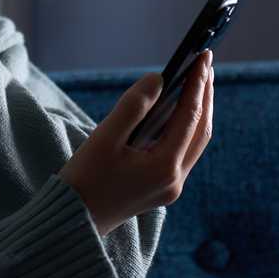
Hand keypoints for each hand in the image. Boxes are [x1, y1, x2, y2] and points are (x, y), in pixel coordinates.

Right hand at [58, 49, 214, 236]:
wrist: (73, 220)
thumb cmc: (84, 179)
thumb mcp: (104, 138)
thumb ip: (133, 106)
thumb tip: (158, 79)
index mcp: (164, 167)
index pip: (190, 117)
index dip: (197, 84)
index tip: (202, 56)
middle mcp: (175, 179)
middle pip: (202, 130)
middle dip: (205, 95)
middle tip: (205, 64)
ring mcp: (171, 187)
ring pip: (196, 142)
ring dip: (200, 112)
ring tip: (198, 82)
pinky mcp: (162, 189)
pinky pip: (184, 152)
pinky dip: (187, 128)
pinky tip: (179, 111)